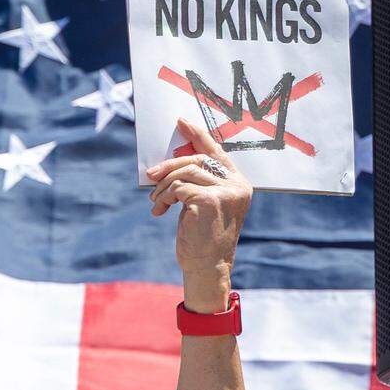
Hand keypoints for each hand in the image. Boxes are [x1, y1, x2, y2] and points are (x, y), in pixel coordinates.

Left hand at [145, 117, 251, 311]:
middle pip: (196, 160)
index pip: (217, 152)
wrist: (206, 267)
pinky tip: (159, 211)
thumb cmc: (202, 237)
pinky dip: (163, 197)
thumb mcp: (202, 204)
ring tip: (156, 201)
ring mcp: (225, 192)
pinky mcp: (209, 200)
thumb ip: (197, 182)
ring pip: (184, 173)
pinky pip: (177, 188)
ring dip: (163, 186)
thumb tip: (173, 160)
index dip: (198, 135)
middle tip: (150, 175)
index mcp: (239, 183)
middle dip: (169, 165)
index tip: (181, 122)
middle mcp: (237, 185)